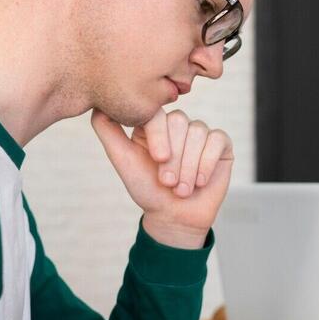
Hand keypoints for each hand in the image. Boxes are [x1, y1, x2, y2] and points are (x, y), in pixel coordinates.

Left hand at [91, 108, 232, 248]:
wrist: (174, 216)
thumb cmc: (149, 190)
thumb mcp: (123, 160)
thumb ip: (108, 131)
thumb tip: (97, 103)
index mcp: (154, 124)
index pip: (158, 114)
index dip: (159, 137)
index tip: (158, 160)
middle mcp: (178, 124)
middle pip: (180, 122)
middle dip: (175, 158)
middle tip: (168, 182)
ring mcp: (200, 132)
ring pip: (199, 133)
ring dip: (190, 166)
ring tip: (183, 189)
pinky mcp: (221, 143)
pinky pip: (217, 140)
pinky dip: (207, 163)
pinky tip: (200, 181)